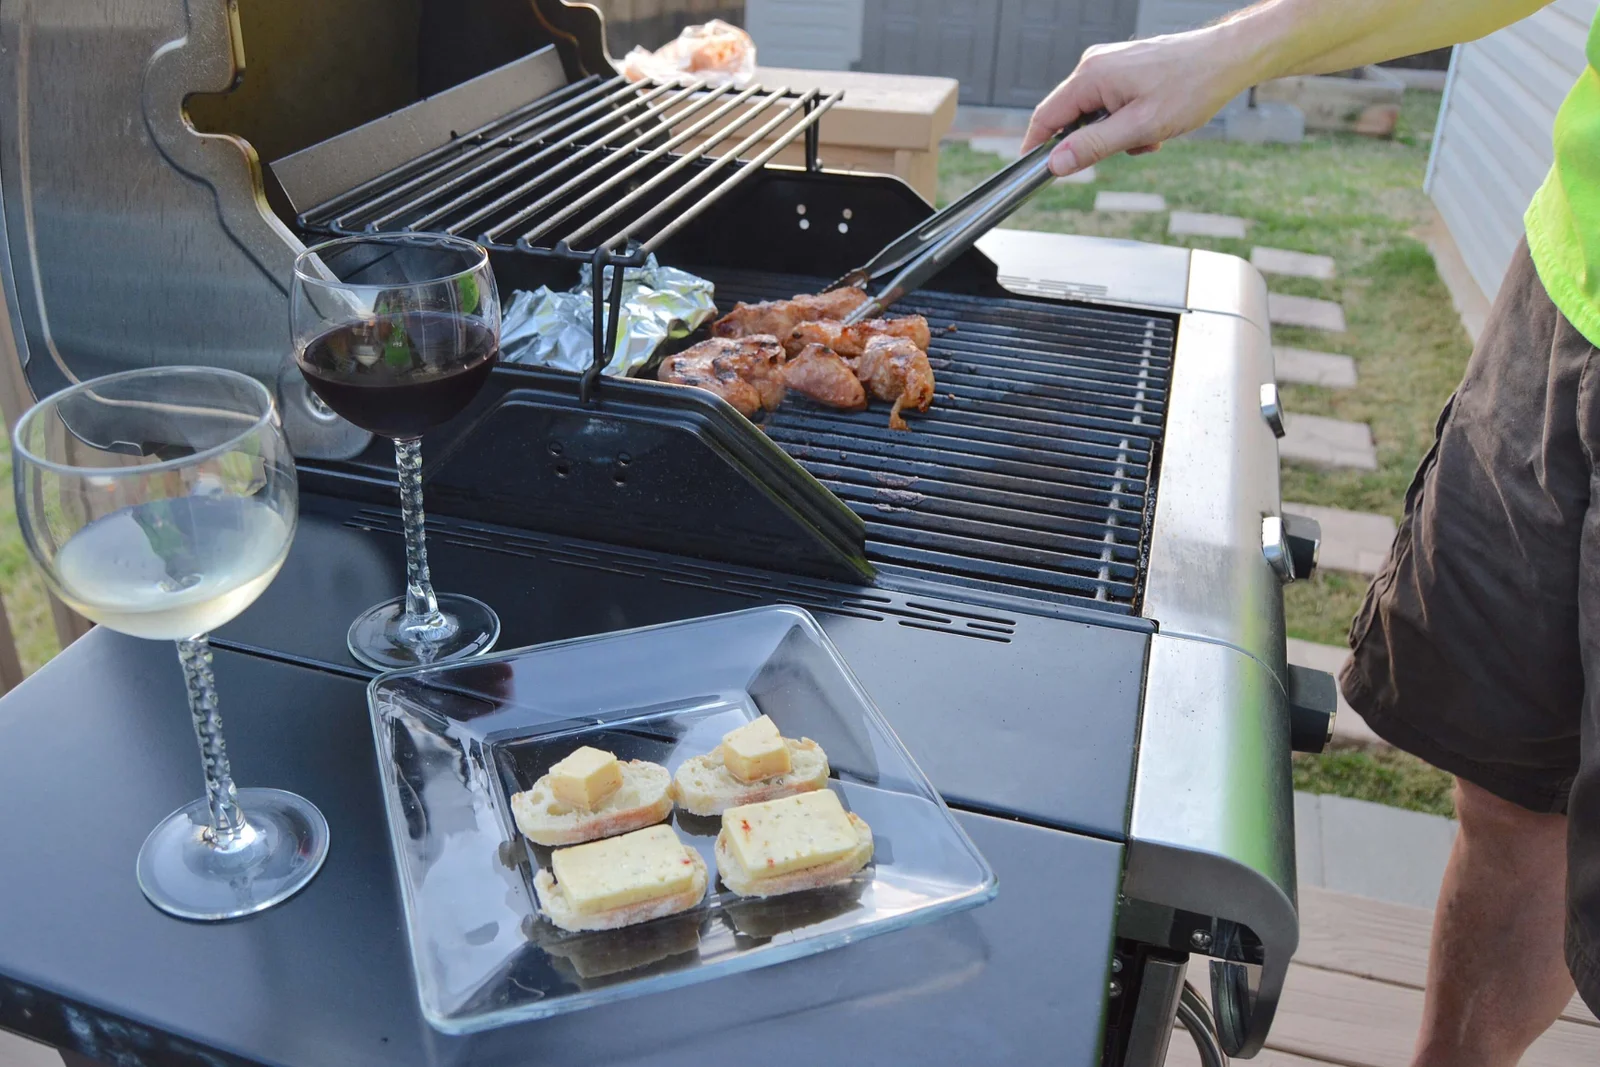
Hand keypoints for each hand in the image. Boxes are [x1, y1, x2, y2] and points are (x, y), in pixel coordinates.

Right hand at [1020, 30, 1254, 175]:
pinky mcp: (1124, 68)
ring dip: (1117, 134)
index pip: (1046, 116)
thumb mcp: (1139, 127)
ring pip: (1095, 114)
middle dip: (1095, 142)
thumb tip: (1056, 162)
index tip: (1035, 171)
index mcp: (1091, 76)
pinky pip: (1112, 104)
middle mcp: (1094, 65)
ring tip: (1151, 133)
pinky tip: (1154, 121)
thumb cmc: (1191, 87)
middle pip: (1071, 117)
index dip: (1037, 147)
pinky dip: (1128, 121)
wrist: (1228, 59)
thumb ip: (1093, 147)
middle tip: (1129, 148)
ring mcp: (1110, 64)